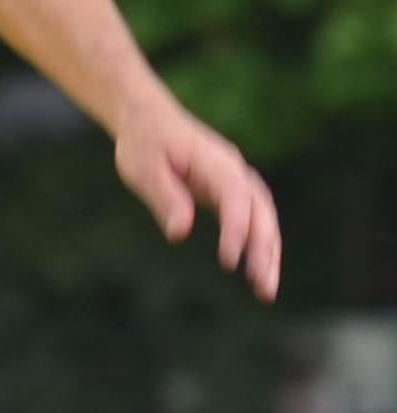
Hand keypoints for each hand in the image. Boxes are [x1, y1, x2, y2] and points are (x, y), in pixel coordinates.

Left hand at [115, 99, 280, 302]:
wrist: (148, 120)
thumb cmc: (143, 143)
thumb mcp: (143, 169)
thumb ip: (165, 198)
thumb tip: (180, 233)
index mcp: (214, 160)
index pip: (234, 197)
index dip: (236, 229)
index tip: (228, 262)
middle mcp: (234, 169)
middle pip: (260, 211)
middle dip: (264, 250)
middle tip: (262, 288)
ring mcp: (235, 180)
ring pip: (264, 218)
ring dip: (268, 253)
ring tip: (266, 292)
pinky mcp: (230, 192)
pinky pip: (253, 220)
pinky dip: (259, 245)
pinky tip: (258, 272)